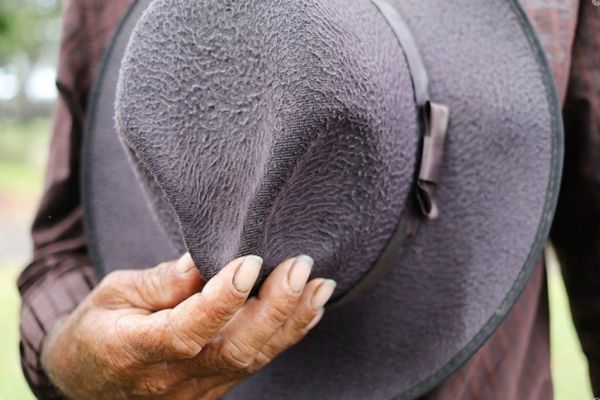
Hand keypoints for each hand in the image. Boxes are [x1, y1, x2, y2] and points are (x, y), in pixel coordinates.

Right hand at [41, 254, 335, 398]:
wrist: (89, 383)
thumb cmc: (97, 330)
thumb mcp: (112, 296)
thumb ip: (157, 283)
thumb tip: (200, 262)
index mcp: (135, 350)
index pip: (186, 330)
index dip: (221, 299)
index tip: (250, 262)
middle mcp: (171, 377)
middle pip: (233, 350)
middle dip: (275, 308)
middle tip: (300, 267)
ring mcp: (197, 388)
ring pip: (253, 359)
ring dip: (292, 321)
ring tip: (321, 285)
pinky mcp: (214, 388)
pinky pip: (255, 363)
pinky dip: (286, 335)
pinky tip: (310, 308)